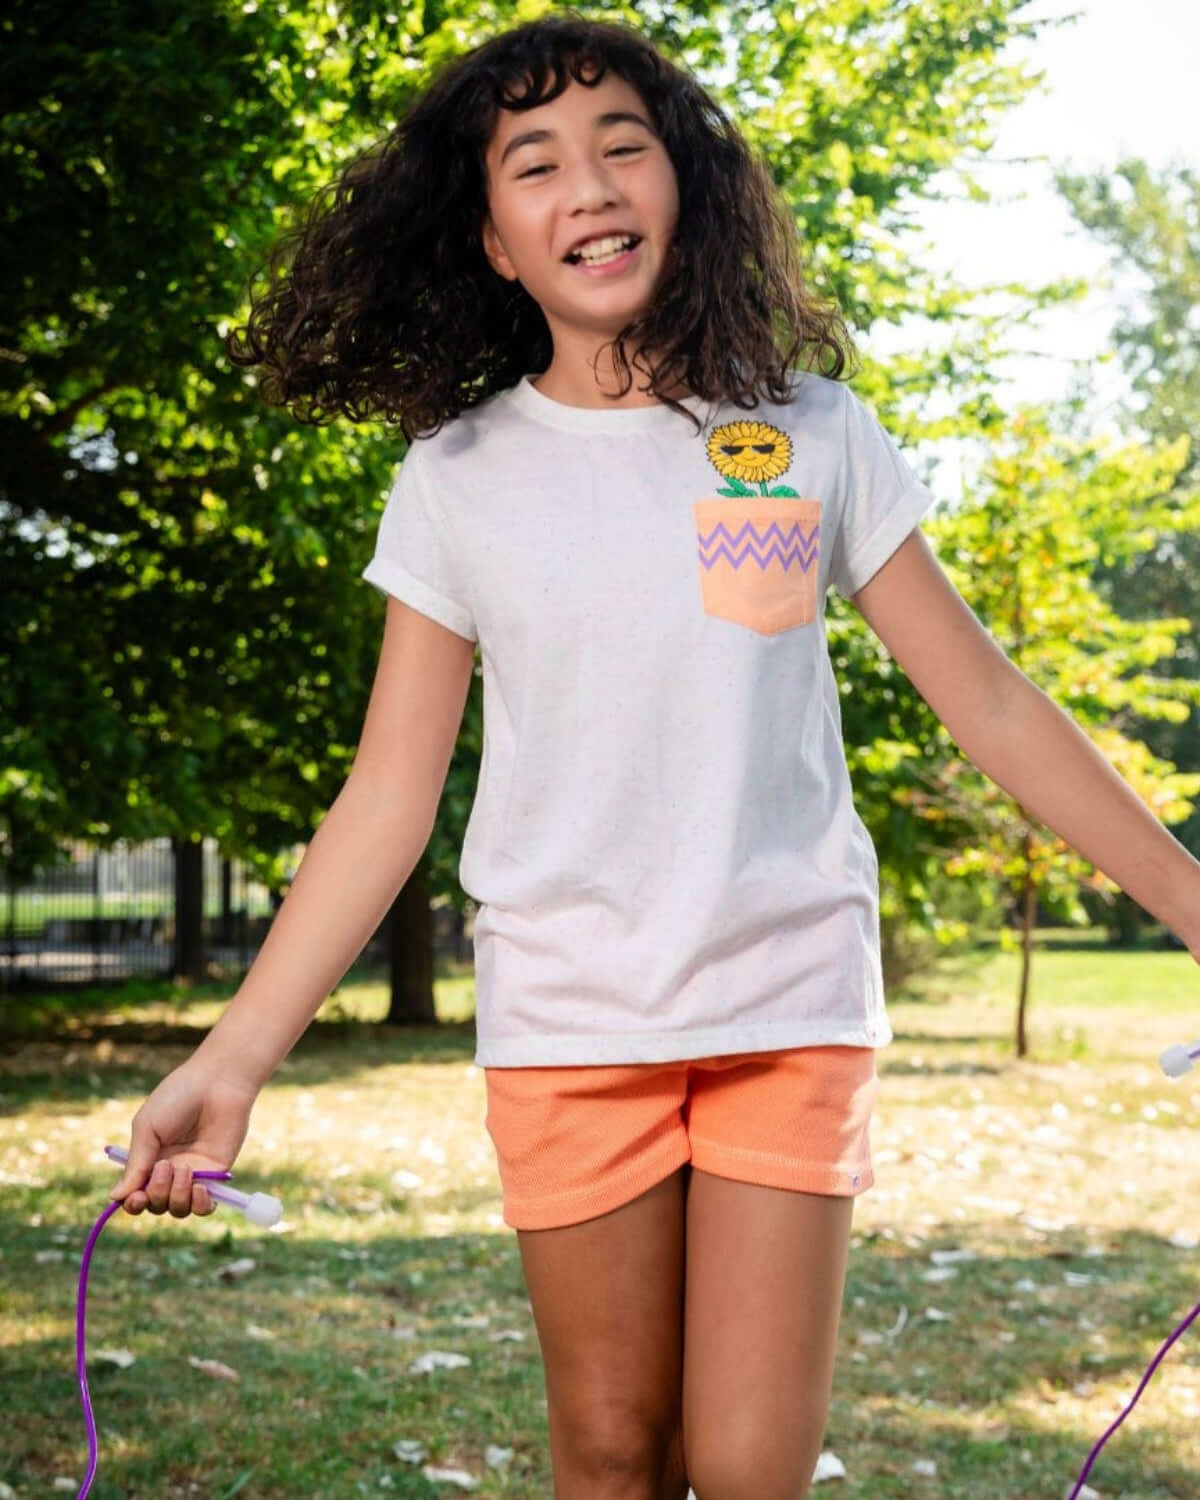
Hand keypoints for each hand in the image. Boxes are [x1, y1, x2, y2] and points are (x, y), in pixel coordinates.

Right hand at [109, 1057, 259, 1217]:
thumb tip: (114, 1198)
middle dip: (156, 1194)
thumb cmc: (178, 1097)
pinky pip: (205, 1206)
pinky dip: (200, 1205)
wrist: (217, 1082)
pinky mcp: (217, 1175)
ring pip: (178, 1209)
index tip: (136, 1196)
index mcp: (148, 1159)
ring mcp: (194, 1174)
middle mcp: (169, 1171)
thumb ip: (135, 1164)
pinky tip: (199, 1187)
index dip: (133, 1203)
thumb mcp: (147, 1127)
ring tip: (184, 1169)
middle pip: (156, 1205)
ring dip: (177, 1196)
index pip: (135, 1194)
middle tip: (165, 1166)